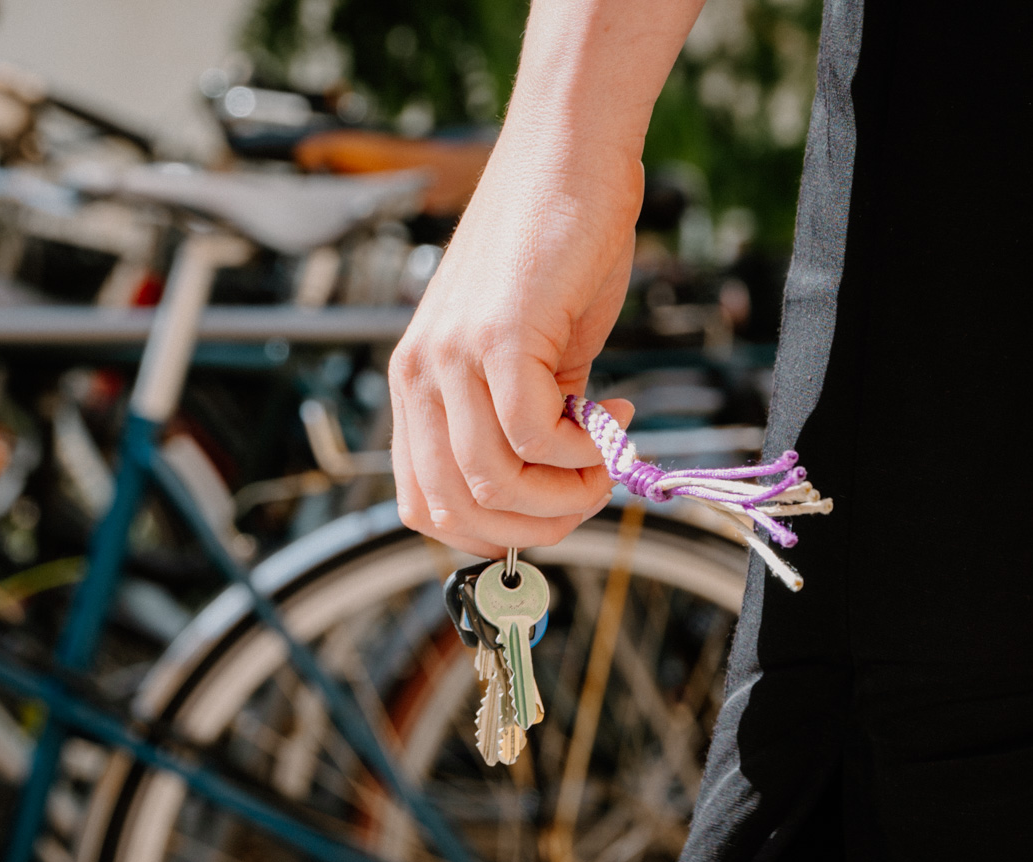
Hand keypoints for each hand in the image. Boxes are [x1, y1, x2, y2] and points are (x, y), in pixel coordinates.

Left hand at [388, 120, 641, 556]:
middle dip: (535, 527)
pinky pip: (534, 435)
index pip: (422, 504)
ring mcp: (452, 355)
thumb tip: (556, 489)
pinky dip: (584, 450)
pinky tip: (617, 416)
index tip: (552, 509)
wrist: (569, 157)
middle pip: (454, 509)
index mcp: (415, 383)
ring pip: (493, 484)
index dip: (489, 533)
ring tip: (608, 459)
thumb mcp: (530, 355)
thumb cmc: (557, 250)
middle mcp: (418, 374)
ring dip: (565, 494)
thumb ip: (527, 420)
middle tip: (593, 493)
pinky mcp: (499, 335)